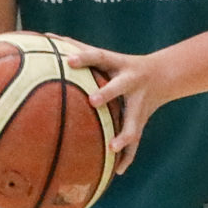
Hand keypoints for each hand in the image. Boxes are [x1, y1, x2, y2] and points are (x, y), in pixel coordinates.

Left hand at [72, 44, 176, 164]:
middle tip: (92, 100)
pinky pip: (136, 140)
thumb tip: (44, 36)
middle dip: (108, 93)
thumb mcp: (105, 55)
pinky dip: (127, 156)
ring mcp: (139, 103)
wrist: (162, 76)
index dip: (84, 58)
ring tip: (113, 148)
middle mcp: (131, 81)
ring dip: (124, 134)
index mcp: (118, 64)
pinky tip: (117, 171)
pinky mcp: (141, 120)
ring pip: (133, 120)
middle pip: (119, 86)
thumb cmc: (121, 64)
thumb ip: (76, 47)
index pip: (99, 56)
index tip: (68, 60)